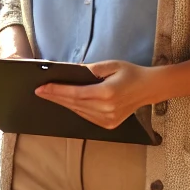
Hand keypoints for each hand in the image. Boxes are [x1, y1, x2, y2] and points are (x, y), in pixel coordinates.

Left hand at [36, 60, 155, 129]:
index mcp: (107, 93)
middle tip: (40, 91)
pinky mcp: (109, 124)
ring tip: (49, 95)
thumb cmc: (131, 73)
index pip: (75, 94)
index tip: (41, 88)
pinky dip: (75, 109)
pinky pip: (86, 117)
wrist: (149, 88)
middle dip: (55, 97)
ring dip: (63, 103)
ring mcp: (108, 119)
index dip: (56, 91)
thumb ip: (91, 69)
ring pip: (79, 112)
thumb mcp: (112, 64)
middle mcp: (106, 109)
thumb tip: (73, 73)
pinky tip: (66, 102)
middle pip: (74, 104)